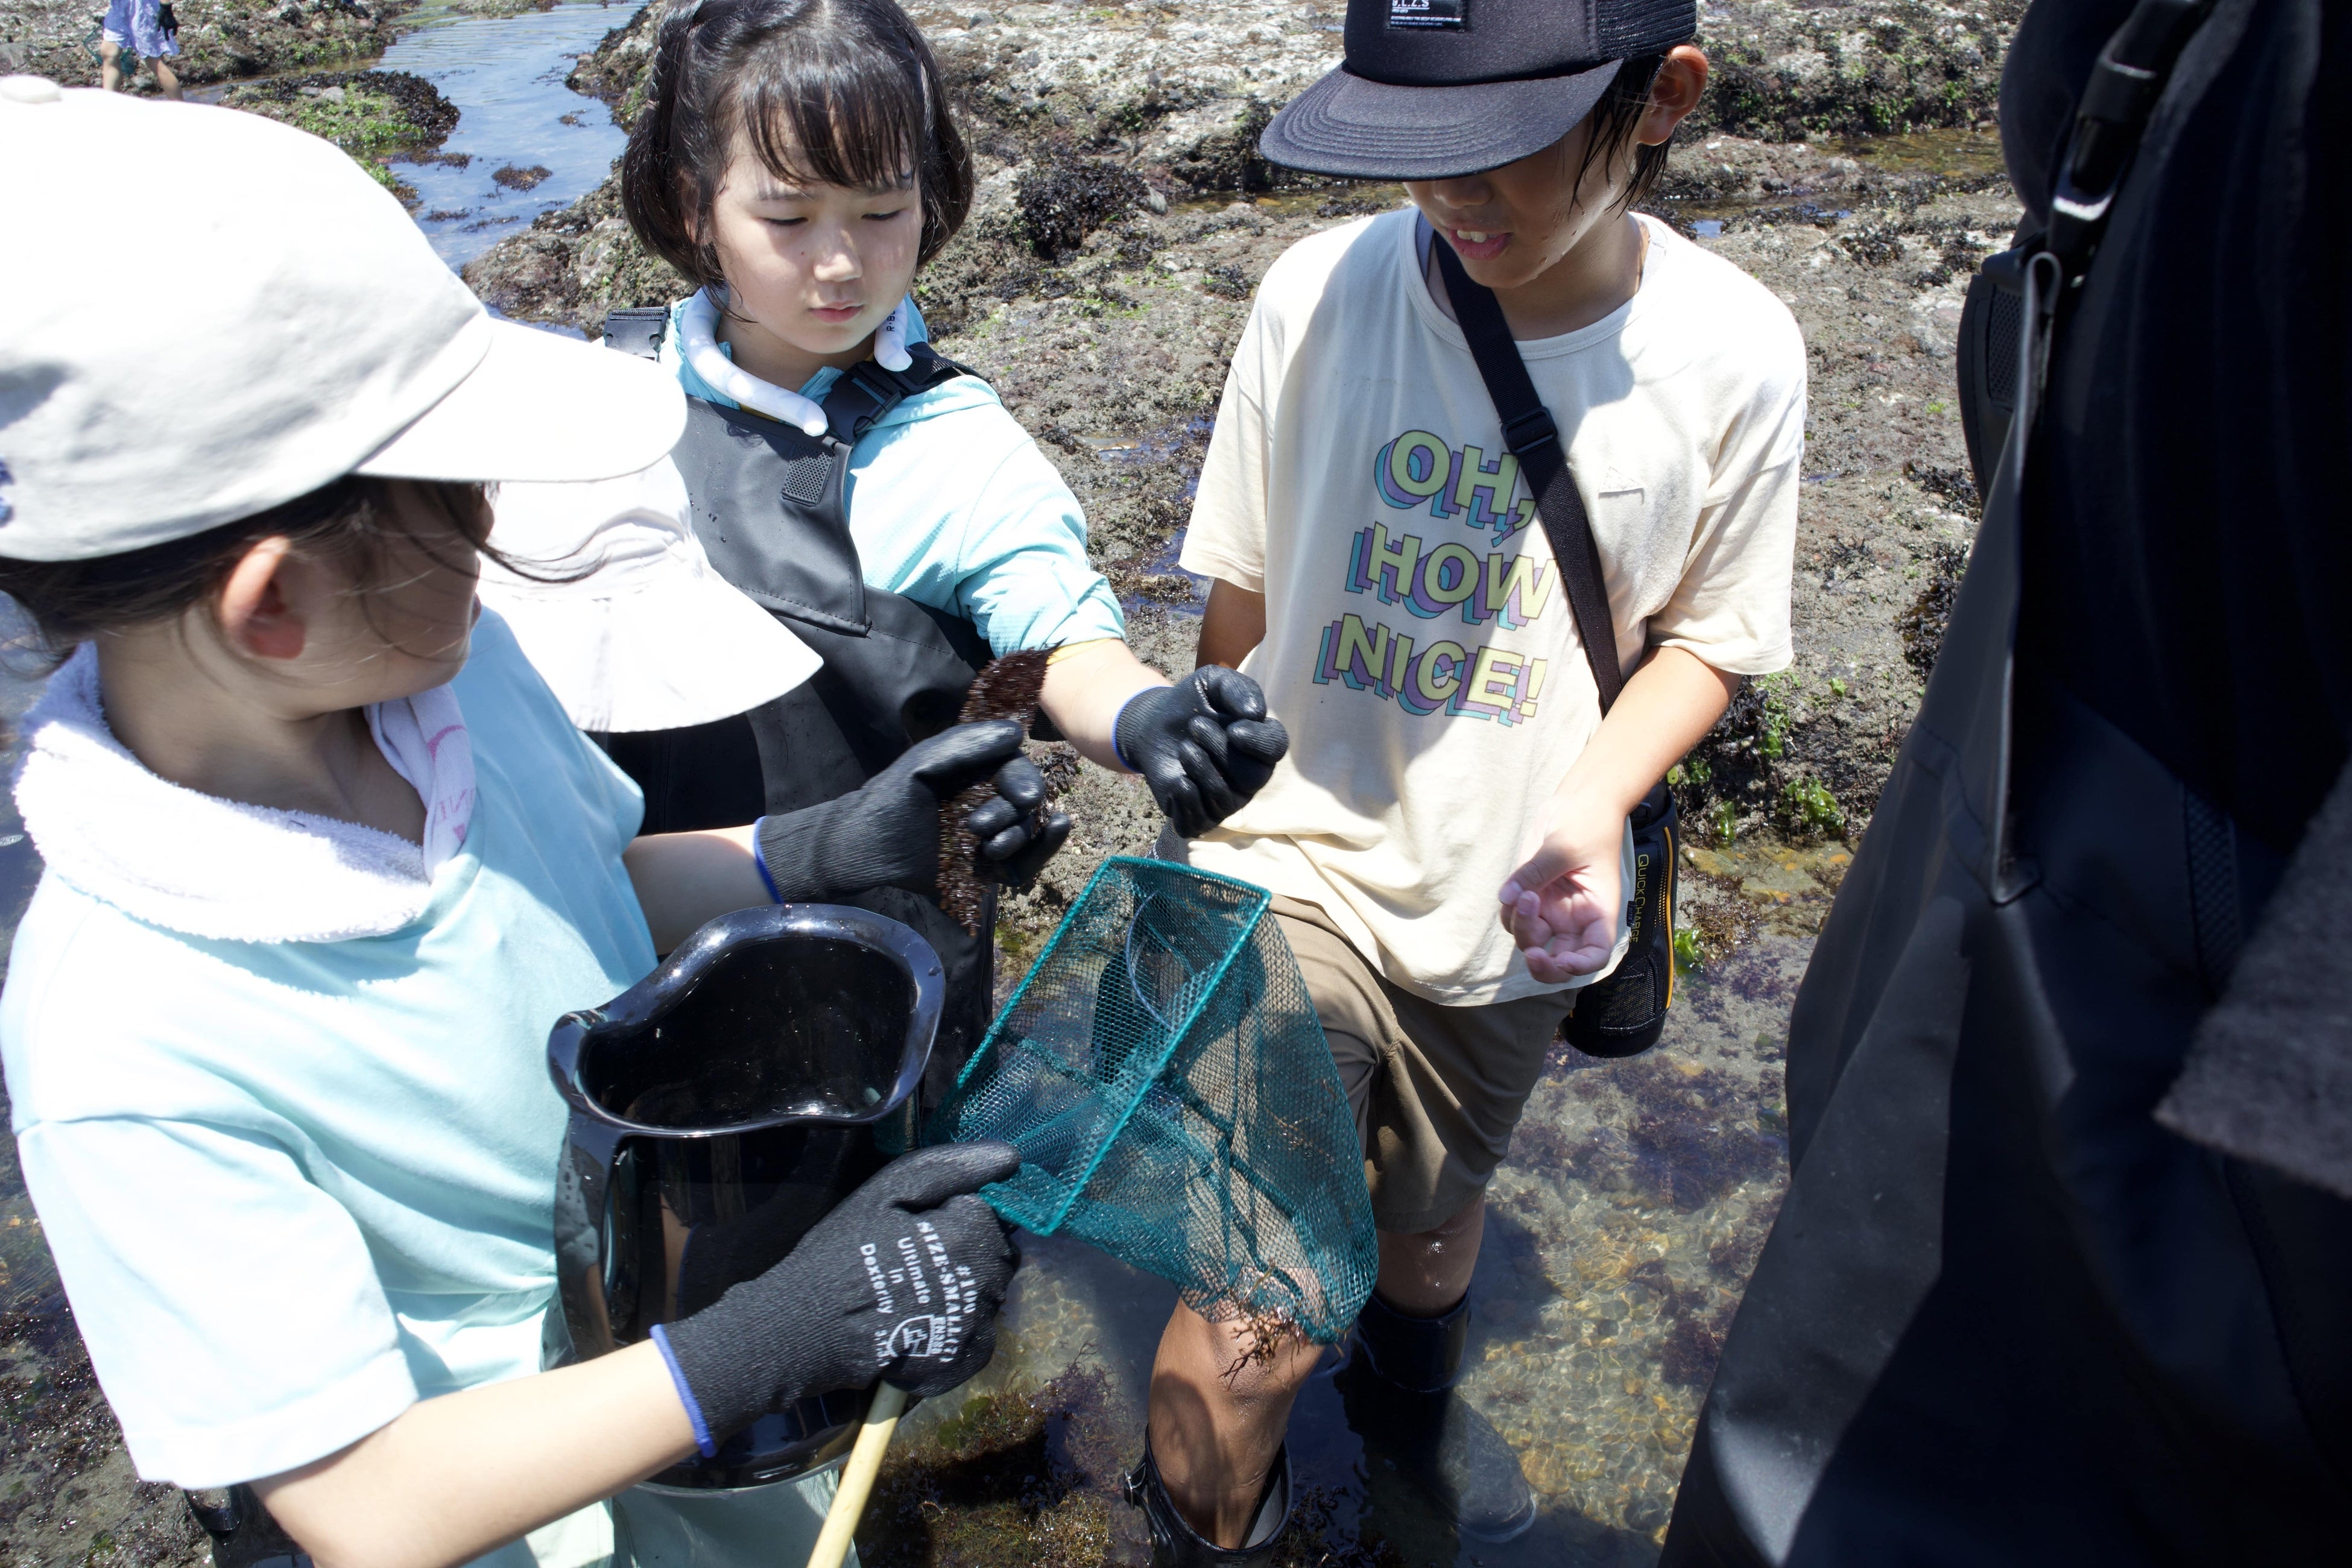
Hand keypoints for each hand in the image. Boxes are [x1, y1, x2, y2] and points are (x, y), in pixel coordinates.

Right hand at [657, 1142, 1021, 1444]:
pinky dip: (960, 1332)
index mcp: (970, 1235)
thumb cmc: (842, 1252)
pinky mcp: (961, 1365)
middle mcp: (984, 1284)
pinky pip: (980, 1338)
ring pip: (989, 1296)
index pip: (990, 1215)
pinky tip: (922, 1324)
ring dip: (965, 1290)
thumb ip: (952, 1169)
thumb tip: (1010, 1158)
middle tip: (918, 1260)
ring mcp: (975, 1329)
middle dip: (967, 1252)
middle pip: (997, 1256)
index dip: (956, 1217)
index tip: (920, 1227)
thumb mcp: (888, 1191)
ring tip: (916, 1294)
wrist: (804, 1328)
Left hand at [753, 721, 1052, 898]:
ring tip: (986, 846)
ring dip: (1018, 837)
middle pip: (1027, 803)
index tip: (1024, 796)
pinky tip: (1043, 843)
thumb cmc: (890, 798)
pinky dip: (1039, 854)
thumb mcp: (924, 762)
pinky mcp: (989, 869)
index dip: (1025, 781)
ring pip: (1028, 833)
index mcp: (978, 772)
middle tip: (981, 825)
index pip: (1016, 771)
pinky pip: (1026, 864)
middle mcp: (990, 800)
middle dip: (1015, 813)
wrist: (867, 848)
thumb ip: (966, 744)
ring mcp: (992, 835)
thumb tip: (1016, 733)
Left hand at [1114, 667, 1289, 837]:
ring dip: (1202, 769)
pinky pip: (1202, 821)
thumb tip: (1255, 713)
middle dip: (1221, 750)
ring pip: (1226, 798)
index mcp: (1260, 743)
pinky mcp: (1200, 817)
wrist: (1152, 724)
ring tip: (1184, 747)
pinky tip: (1178, 780)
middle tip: (1195, 725)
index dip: (1259, 742)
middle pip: (1252, 777)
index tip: (1233, 728)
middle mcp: (1250, 776)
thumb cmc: (1190, 703)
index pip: (1276, 748)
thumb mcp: (1211, 682)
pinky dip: (1188, 799)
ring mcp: (1227, 800)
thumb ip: (1236, 688)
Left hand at [1499, 799, 1624, 984]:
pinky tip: (1514, 887)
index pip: (1595, 954)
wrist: (1579, 801)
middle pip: (1558, 959)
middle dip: (1541, 962)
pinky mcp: (1534, 896)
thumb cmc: (1587, 823)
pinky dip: (1509, 910)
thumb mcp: (1565, 846)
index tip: (1562, 961)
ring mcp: (1553, 909)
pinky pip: (1514, 917)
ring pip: (1530, 939)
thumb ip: (1536, 873)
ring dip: (1521, 925)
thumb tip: (1507, 897)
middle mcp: (1576, 918)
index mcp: (1598, 911)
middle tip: (1531, 952)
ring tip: (1523, 890)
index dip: (1580, 967)